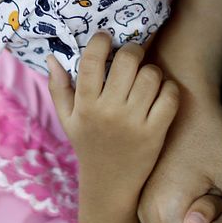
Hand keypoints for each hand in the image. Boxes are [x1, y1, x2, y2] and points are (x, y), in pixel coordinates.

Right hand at [48, 33, 179, 201]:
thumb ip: (58, 88)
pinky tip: (160, 93)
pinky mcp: (156, 132)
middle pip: (127, 60)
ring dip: (151, 70)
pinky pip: (169, 96)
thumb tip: (51, 57)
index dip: (100, 41)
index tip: (105, 37)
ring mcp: (134, 122)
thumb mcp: (67, 120)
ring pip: (151, 75)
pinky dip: (168, 89)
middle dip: (132, 51)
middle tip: (131, 56)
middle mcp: (109, 111)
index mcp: (85, 105)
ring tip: (145, 77)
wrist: (110, 185)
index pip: (91, 61)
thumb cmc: (89, 145)